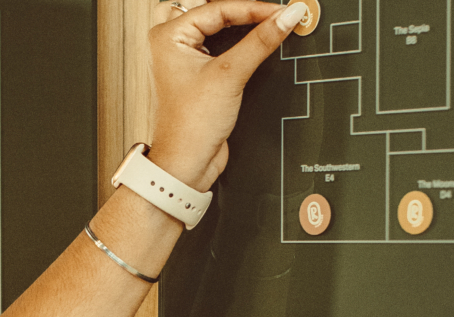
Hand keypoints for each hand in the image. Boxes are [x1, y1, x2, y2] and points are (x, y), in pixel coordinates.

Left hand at [148, 0, 306, 191]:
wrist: (187, 163)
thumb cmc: (189, 127)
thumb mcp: (230, 75)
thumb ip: (260, 42)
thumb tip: (285, 17)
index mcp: (168, 36)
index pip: (218, 8)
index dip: (253, 9)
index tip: (281, 12)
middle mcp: (172, 44)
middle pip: (212, 10)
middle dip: (241, 10)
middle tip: (271, 11)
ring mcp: (184, 59)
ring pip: (214, 26)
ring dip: (238, 23)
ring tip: (265, 21)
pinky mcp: (198, 74)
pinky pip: (219, 46)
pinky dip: (238, 42)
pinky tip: (255, 42)